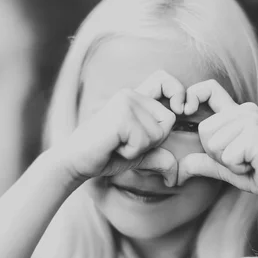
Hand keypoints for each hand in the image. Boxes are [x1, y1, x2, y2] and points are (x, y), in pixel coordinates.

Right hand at [53, 70, 184, 185]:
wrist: (75, 161)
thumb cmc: (104, 156)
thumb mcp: (138, 155)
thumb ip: (158, 156)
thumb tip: (175, 176)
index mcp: (135, 97)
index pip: (165, 81)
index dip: (178, 92)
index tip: (183, 108)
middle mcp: (130, 94)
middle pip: (168, 120)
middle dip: (153, 140)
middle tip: (126, 143)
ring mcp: (125, 102)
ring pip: (157, 134)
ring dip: (140, 149)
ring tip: (117, 144)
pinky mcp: (121, 115)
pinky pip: (144, 141)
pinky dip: (131, 152)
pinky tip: (113, 146)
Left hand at [177, 80, 257, 204]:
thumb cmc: (255, 173)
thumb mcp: (223, 166)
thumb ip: (202, 162)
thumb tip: (178, 169)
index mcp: (236, 112)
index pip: (210, 89)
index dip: (193, 94)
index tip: (185, 109)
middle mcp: (244, 111)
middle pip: (204, 130)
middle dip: (216, 153)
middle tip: (240, 158)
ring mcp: (251, 120)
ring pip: (214, 145)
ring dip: (228, 162)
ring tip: (247, 161)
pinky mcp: (255, 134)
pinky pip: (227, 156)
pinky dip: (237, 168)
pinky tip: (253, 165)